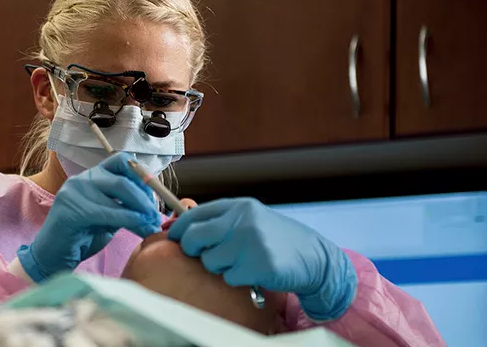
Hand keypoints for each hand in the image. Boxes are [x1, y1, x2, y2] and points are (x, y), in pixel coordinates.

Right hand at [18, 152, 161, 282]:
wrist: (53, 258)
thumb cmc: (83, 238)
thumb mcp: (110, 218)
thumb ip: (127, 207)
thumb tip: (153, 208)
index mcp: (93, 177)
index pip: (122, 161)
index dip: (142, 176)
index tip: (154, 197)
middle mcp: (83, 179)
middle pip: (123, 178)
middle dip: (145, 198)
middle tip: (156, 216)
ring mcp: (74, 191)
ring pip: (118, 192)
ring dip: (140, 210)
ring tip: (151, 226)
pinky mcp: (70, 209)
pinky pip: (107, 211)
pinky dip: (128, 219)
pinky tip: (139, 228)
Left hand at [167, 197, 356, 320]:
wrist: (313, 256)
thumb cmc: (276, 239)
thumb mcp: (250, 219)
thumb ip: (221, 221)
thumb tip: (179, 227)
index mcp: (239, 207)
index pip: (195, 214)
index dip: (179, 228)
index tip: (173, 237)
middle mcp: (243, 220)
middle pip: (194, 237)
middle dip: (193, 250)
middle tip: (205, 255)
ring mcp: (251, 242)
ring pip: (210, 261)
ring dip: (221, 267)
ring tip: (241, 262)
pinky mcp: (258, 264)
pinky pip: (229, 277)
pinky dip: (238, 279)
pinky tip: (254, 272)